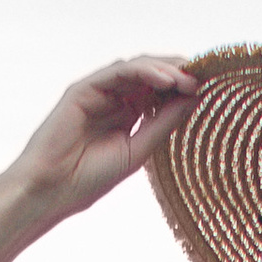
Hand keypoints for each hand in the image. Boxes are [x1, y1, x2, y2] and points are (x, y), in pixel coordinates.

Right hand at [10, 57, 199, 218]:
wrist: (51, 191)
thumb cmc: (88, 180)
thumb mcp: (138, 151)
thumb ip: (162, 124)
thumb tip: (193, 99)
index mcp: (127, 115)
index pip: (160, 93)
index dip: (184, 88)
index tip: (210, 89)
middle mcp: (114, 99)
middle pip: (152, 76)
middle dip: (179, 73)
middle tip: (205, 77)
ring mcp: (98, 92)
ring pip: (137, 69)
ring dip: (165, 70)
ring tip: (188, 78)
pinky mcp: (84, 88)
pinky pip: (118, 72)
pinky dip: (144, 72)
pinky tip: (165, 80)